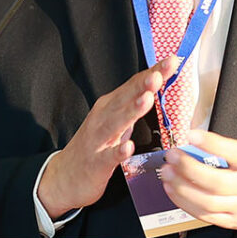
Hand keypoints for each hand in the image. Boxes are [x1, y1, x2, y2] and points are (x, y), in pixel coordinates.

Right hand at [38, 57, 178, 216]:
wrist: (64, 177)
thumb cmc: (94, 148)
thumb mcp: (114, 123)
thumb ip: (132, 107)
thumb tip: (153, 90)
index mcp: (110, 107)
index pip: (134, 85)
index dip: (153, 73)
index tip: (172, 61)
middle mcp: (103, 118)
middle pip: (126, 98)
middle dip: (144, 85)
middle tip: (160, 73)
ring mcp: (98, 140)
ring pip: (116, 122)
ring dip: (132, 110)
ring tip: (147, 98)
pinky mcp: (96, 163)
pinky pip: (108, 156)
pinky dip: (118, 151)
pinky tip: (128, 146)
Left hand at [158, 75, 236, 230]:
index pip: (235, 153)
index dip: (212, 144)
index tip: (192, 134)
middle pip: (217, 182)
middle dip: (189, 169)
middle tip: (171, 155)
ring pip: (209, 202)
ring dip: (183, 188)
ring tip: (166, 173)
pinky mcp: (234, 219)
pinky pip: (207, 216)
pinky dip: (187, 204)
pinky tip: (173, 190)